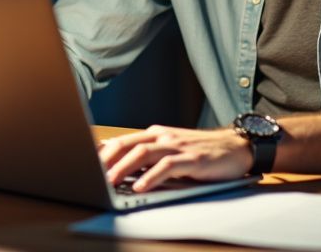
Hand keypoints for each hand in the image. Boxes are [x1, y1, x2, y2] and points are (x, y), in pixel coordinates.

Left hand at [99, 124, 252, 192]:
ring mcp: (177, 146)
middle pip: (127, 145)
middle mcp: (163, 137)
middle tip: (91, 175)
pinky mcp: (191, 158)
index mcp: (156, 135)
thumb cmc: (202, 152)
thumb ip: (150, 157)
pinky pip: (166, 166)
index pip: (122, 141)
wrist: (236, 147)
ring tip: (109, 182)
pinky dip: (151, 177)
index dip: (102, 152)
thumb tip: (122, 169)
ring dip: (124, 168)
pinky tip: (140, 187)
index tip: (84, 163)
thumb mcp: (172, 151)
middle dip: (106, 160)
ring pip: (143, 153)